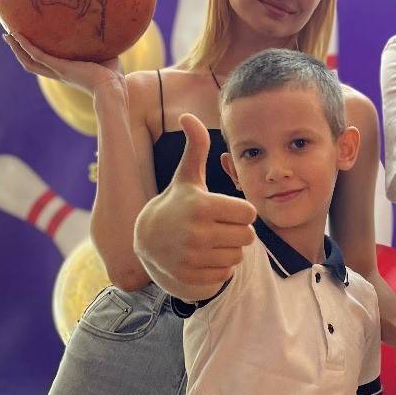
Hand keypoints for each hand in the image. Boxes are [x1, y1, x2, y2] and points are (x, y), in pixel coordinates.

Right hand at [2, 31, 121, 95]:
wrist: (114, 89)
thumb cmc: (115, 78)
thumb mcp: (106, 57)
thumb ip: (104, 46)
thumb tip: (110, 28)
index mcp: (67, 73)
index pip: (46, 65)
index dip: (35, 55)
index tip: (29, 45)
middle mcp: (59, 73)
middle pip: (31, 63)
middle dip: (19, 51)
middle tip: (9, 38)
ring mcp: (57, 71)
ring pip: (29, 60)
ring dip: (17, 48)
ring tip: (7, 35)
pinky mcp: (59, 67)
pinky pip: (37, 55)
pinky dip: (25, 45)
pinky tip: (17, 35)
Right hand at [137, 114, 256, 286]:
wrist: (145, 240)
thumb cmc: (176, 204)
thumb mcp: (187, 177)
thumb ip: (196, 148)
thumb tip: (187, 115)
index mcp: (202, 207)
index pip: (249, 214)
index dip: (240, 212)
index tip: (224, 210)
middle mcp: (197, 234)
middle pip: (247, 238)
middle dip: (236, 232)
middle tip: (217, 227)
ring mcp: (193, 259)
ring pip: (237, 258)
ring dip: (227, 251)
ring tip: (208, 242)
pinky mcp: (191, 279)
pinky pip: (224, 276)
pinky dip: (216, 271)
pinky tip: (201, 259)